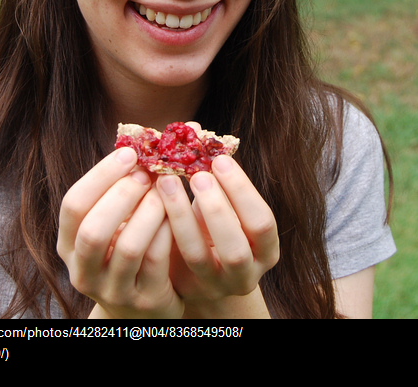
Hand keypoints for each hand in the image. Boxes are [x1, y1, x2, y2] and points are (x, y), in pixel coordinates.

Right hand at [57, 148, 183, 318]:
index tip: (129, 152)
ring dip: (149, 211)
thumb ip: (119, 189)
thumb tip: (147, 138)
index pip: (72, 205)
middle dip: (123, 195)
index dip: (100, 176)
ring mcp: (112, 290)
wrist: (141, 310)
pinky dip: (166, 232)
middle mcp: (82, 271)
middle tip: (147, 172)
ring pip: (129, 246)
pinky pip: (156, 261)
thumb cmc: (127, 250)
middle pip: (94, 229)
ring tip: (163, 191)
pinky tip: (174, 215)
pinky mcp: (144, 301)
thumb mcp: (113, 225)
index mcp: (68, 245)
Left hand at [155, 147, 278, 313]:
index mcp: (265, 249)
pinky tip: (152, 202)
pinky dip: (163, 229)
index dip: (242, 191)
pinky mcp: (185, 288)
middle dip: (216, 207)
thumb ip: (214, 176)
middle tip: (197, 174)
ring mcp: (215, 286)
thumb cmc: (213, 229)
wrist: (197, 274)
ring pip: (200, 256)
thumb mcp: (222, 206)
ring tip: (167, 181)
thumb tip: (195, 129)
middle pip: (236, 246)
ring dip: (182, 216)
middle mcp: (246, 274)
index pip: (262, 222)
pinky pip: (171, 259)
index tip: (220, 160)